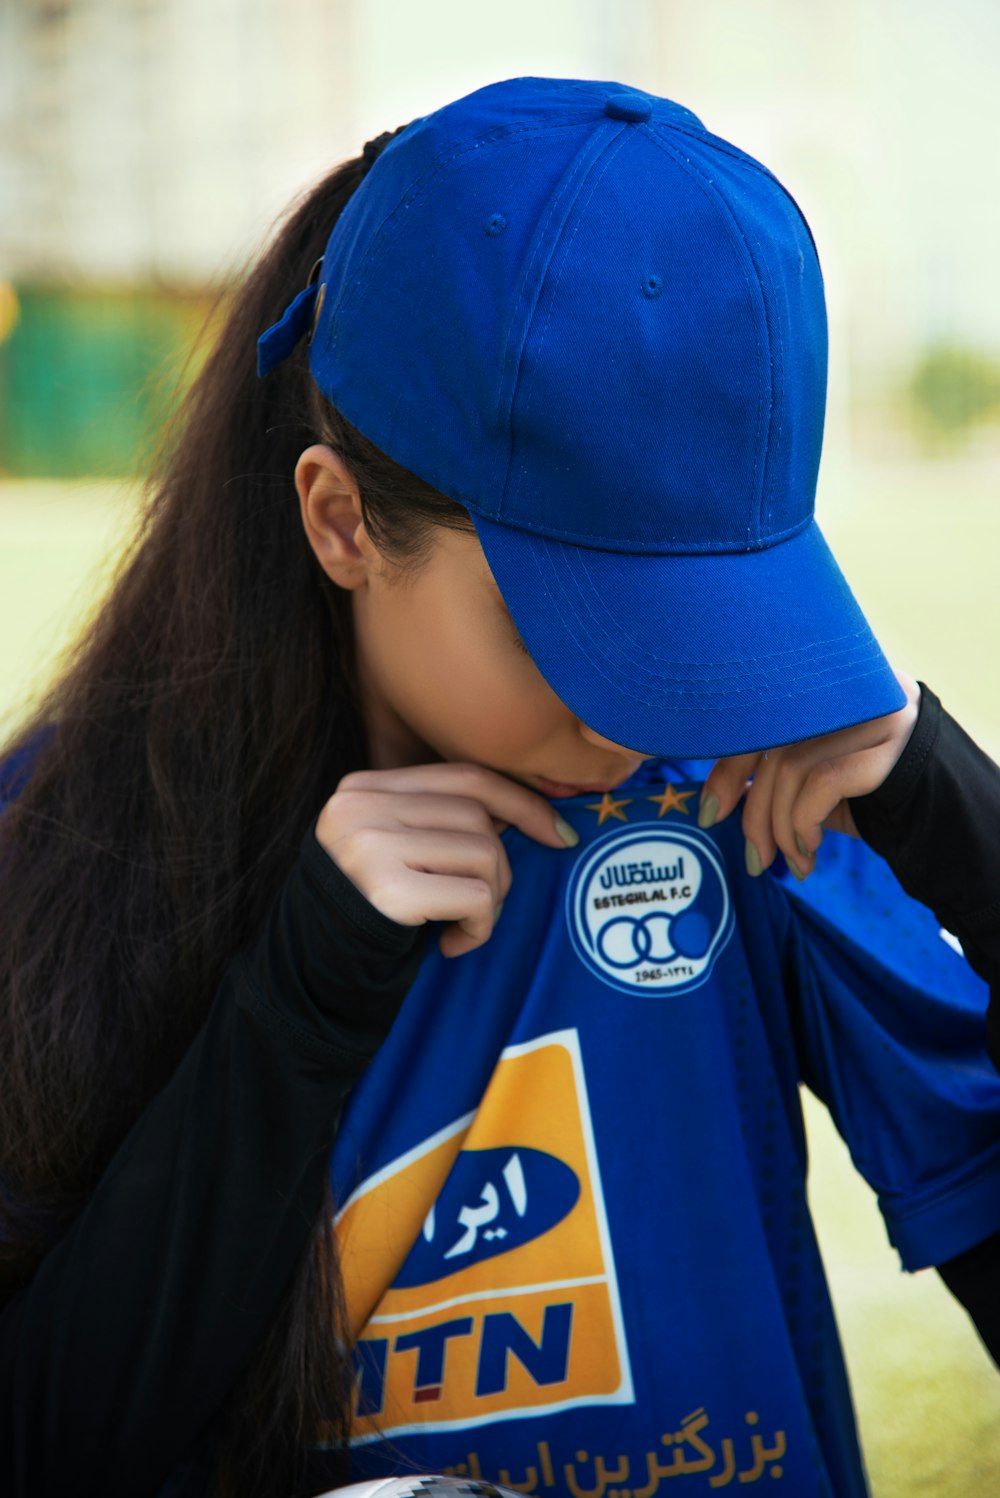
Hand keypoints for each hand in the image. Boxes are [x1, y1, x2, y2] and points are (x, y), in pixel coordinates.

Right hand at [316, 762, 577, 956]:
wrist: (312, 975)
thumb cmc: (371, 913)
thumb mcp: (396, 849)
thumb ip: (441, 821)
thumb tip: (536, 814)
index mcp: (363, 787)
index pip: (462, 777)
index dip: (520, 802)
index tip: (559, 833)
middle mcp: (361, 807)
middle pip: (477, 817)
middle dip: (500, 867)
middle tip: (481, 907)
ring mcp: (370, 845)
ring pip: (484, 854)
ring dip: (490, 901)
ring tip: (459, 926)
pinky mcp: (387, 891)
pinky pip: (476, 897)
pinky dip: (478, 928)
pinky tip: (450, 944)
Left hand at [698, 673, 920, 880]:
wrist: (943, 821)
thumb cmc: (869, 798)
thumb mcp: (817, 782)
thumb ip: (775, 774)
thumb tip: (716, 803)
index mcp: (824, 692)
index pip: (759, 721)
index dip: (727, 768)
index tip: (711, 813)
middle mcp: (849, 691)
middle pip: (772, 746)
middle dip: (754, 813)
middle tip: (754, 860)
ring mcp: (874, 715)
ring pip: (792, 768)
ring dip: (781, 829)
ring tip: (795, 862)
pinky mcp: (890, 748)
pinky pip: (822, 784)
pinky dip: (804, 823)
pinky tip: (811, 850)